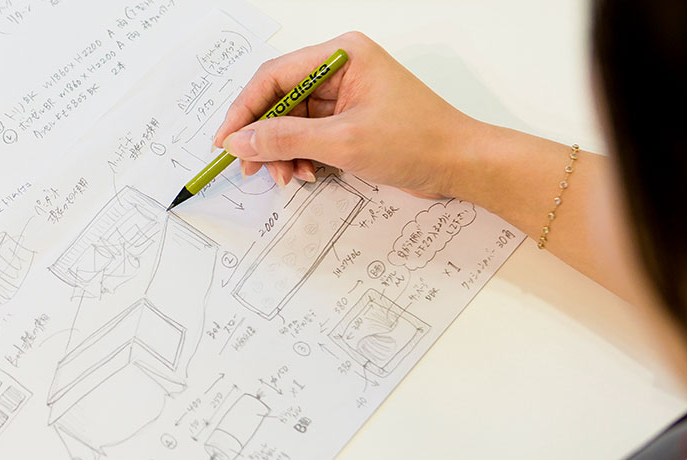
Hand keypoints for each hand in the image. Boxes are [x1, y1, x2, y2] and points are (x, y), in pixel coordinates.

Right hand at [213, 31, 479, 197]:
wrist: (460, 165)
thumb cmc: (418, 141)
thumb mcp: (343, 142)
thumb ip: (285, 139)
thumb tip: (239, 142)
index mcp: (341, 55)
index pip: (274, 76)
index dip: (244, 110)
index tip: (226, 143)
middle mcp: (339, 68)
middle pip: (278, 99)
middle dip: (264, 137)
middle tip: (251, 169)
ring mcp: (344, 94)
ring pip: (290, 121)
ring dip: (282, 152)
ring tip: (288, 178)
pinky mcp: (348, 119)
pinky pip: (308, 135)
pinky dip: (300, 156)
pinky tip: (307, 174)